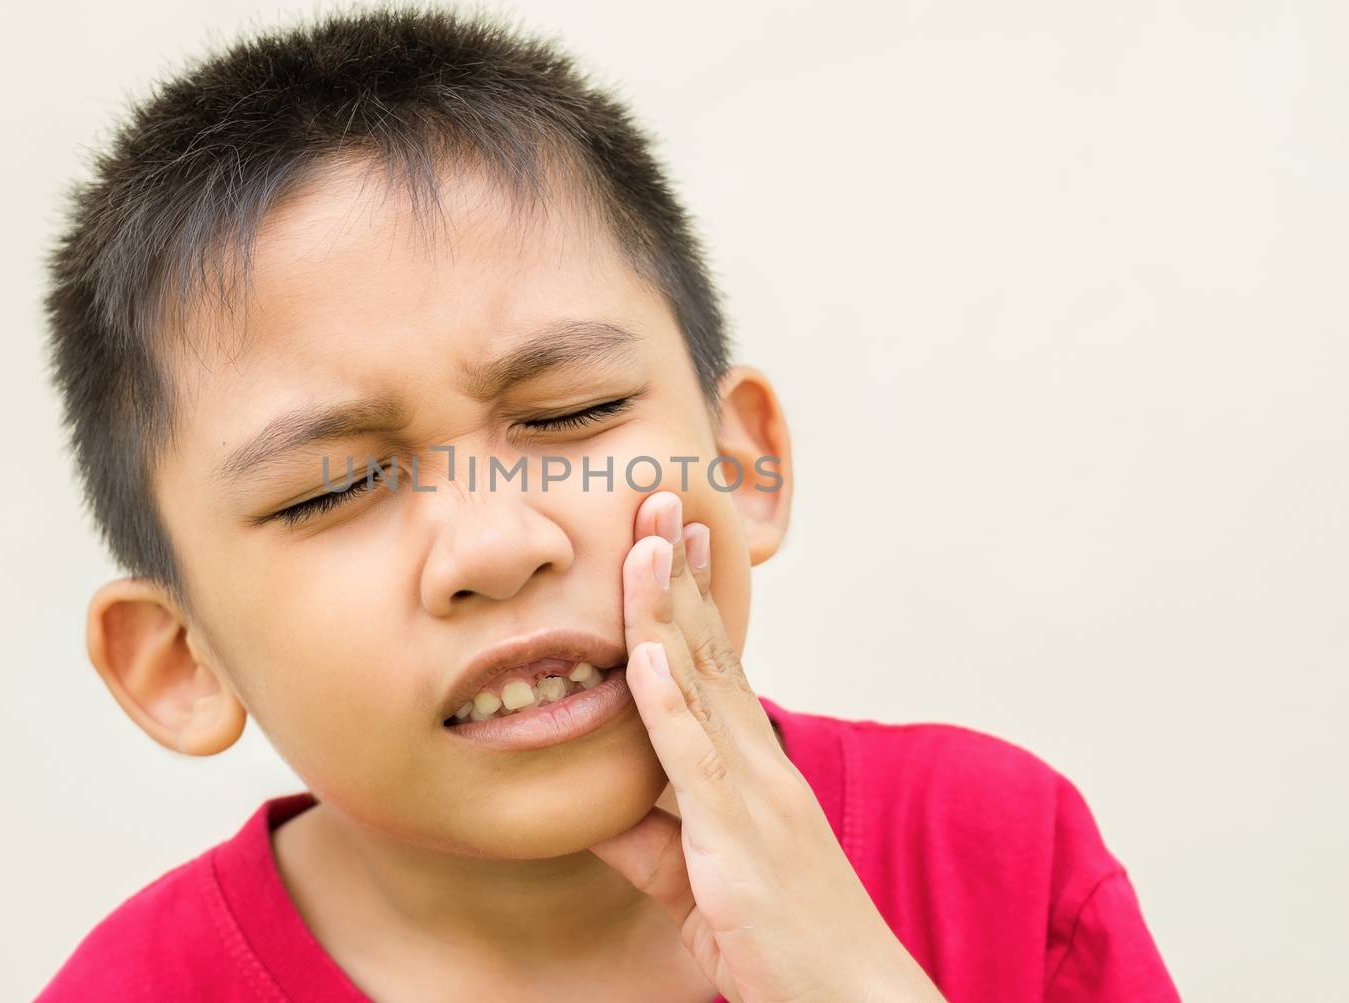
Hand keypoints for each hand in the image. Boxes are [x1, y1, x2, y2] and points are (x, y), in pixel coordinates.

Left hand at [587, 490, 946, 1002]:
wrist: (850, 1002)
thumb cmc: (781, 946)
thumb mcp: (698, 886)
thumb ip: (652, 843)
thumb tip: (598, 814)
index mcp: (753, 767)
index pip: (716, 663)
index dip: (692, 596)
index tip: (671, 535)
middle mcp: (758, 763)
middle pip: (710, 649)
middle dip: (681, 571)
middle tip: (658, 497)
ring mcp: (753, 795)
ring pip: (702, 684)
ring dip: (669, 610)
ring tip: (646, 541)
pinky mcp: (739, 840)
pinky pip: (695, 761)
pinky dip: (668, 704)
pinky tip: (644, 654)